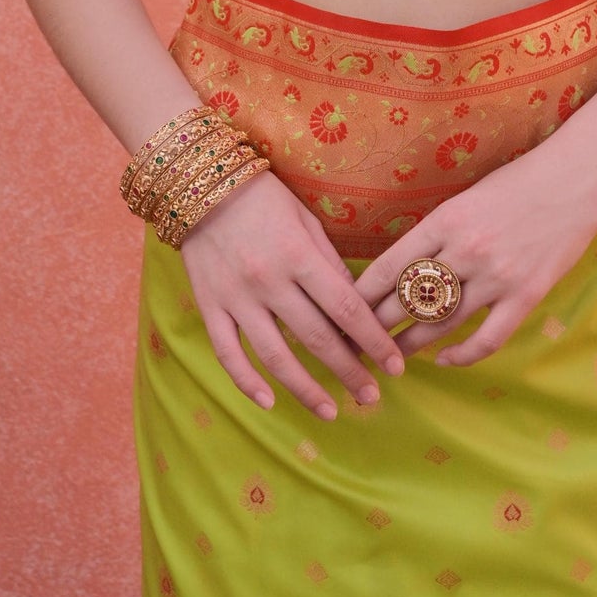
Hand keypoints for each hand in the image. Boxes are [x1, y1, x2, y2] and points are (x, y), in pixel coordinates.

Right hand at [179, 168, 406, 419]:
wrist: (201, 184)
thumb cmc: (264, 199)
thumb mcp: (306, 221)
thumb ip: (330, 265)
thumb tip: (356, 309)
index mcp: (299, 254)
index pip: (346, 307)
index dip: (373, 341)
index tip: (394, 366)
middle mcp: (269, 280)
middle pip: (317, 338)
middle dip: (349, 372)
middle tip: (372, 398)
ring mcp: (236, 297)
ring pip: (275, 356)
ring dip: (306, 389)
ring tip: (331, 412)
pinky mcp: (210, 306)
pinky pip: (228, 353)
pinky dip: (246, 382)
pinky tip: (268, 402)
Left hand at [354, 142, 596, 367]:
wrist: (576, 178)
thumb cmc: (518, 181)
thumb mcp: (465, 198)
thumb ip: (437, 233)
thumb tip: (403, 267)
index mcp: (444, 220)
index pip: (388, 268)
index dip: (360, 297)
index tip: (339, 313)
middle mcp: (465, 250)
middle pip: (407, 300)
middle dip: (375, 327)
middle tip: (354, 346)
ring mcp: (496, 276)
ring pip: (441, 324)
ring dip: (410, 345)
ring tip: (390, 359)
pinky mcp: (526, 295)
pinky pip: (486, 339)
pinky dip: (461, 356)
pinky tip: (444, 360)